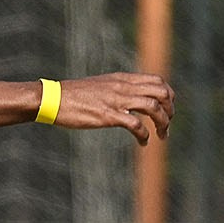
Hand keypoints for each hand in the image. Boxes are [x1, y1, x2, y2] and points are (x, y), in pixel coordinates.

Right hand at [52, 72, 173, 143]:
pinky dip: (144, 136)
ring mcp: (116, 100)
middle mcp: (123, 87)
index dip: (169, 96)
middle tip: (167, 124)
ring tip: (161, 135)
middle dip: (170, 110)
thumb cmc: (73, 95)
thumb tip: (129, 96)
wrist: (53, 98)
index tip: (167, 109)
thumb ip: (117, 88)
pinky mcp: (107, 116)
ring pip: (153, 108)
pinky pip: (136, 125)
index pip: (158, 81)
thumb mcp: (100, 85)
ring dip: (163, 123)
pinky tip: (143, 143)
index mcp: (122, 79)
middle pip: (161, 92)